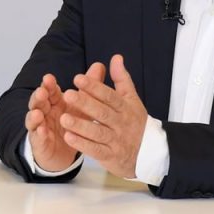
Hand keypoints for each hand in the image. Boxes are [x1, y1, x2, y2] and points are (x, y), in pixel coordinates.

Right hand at [25, 64, 105, 171]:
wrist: (64, 151)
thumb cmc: (72, 123)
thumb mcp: (82, 105)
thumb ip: (89, 86)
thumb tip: (99, 65)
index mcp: (55, 101)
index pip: (50, 90)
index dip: (48, 85)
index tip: (49, 78)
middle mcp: (45, 112)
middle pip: (39, 101)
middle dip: (39, 96)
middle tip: (42, 92)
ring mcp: (40, 127)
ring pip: (33, 119)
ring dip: (34, 115)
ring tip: (38, 113)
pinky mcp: (40, 143)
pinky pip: (38, 138)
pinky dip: (39, 134)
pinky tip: (42, 132)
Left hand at [60, 54, 147, 178]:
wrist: (150, 153)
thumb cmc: (136, 122)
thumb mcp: (132, 99)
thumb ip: (122, 79)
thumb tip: (116, 57)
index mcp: (125, 107)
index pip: (109, 96)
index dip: (94, 87)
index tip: (78, 78)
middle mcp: (121, 123)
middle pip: (102, 113)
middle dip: (85, 104)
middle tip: (67, 95)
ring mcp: (116, 141)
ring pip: (97, 132)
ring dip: (80, 126)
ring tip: (63, 118)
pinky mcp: (110, 156)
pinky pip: (95, 150)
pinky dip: (82, 144)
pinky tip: (68, 137)